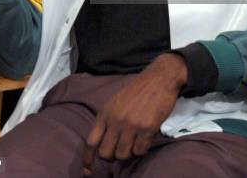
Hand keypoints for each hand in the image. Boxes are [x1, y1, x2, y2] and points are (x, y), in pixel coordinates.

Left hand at [82, 54, 186, 174]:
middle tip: (119, 152)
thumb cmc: (137, 89)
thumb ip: (108, 120)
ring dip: (127, 154)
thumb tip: (103, 143)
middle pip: (105, 153)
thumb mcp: (115, 101)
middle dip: (111, 157)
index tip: (87, 171)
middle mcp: (115, 120)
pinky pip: (139, 151)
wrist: (159, 78)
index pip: (91, 142)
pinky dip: (141, 150)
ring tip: (133, 144)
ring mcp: (131, 125)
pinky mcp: (147, 128)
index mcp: (105, 112)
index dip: (88, 159)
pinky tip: (144, 140)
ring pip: (122, 155)